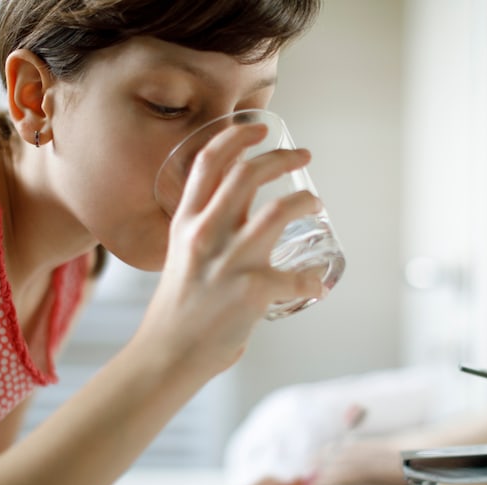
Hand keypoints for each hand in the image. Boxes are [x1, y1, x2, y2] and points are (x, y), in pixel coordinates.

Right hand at [137, 123, 324, 376]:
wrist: (168, 354)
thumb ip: (210, 233)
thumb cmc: (178, 310)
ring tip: (315, 204)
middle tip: (302, 156)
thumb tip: (245, 218)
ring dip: (305, 202)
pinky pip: (298, 277)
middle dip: (282, 157)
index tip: (259, 129)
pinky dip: (312, 280)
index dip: (236, 137)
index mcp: (185, 223)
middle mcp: (205, 234)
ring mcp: (230, 261)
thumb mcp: (182, 257)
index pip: (208, 162)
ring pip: (279, 210)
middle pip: (248, 174)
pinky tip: (317, 284)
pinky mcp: (252, 290)